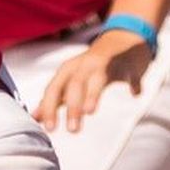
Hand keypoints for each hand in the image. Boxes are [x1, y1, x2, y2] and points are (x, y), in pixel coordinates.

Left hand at [35, 29, 152, 133]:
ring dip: (93, 95)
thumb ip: (54, 98)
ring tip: (90, 112)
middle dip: (72, 107)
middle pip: (74, 86)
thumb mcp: (71, 79)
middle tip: (72, 130)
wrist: (123, 39)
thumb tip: (34, 117)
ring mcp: (106, 63)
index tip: (49, 128)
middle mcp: (84, 65)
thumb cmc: (92, 65)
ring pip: (97, 79)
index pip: (54, 89)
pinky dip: (132, 82)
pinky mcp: (127, 64)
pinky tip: (134, 93)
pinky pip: (130, 73)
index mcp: (69, 70)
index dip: (49, 108)